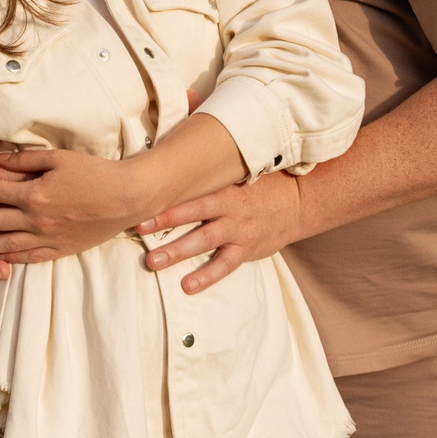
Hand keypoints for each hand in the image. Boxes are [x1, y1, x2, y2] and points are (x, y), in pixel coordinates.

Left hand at [0, 145, 149, 264]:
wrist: (126, 198)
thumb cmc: (95, 173)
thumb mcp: (59, 158)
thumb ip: (27, 161)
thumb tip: (0, 161)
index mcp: (34, 194)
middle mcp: (37, 220)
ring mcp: (48, 238)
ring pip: (7, 244)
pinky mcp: (61, 249)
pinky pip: (31, 257)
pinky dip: (12, 259)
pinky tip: (0, 258)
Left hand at [138, 170, 305, 292]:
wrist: (298, 202)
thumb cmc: (261, 183)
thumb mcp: (238, 170)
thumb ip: (210, 169)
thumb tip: (177, 150)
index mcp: (224, 185)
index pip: (192, 189)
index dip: (167, 194)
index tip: (140, 198)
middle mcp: (230, 207)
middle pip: (194, 213)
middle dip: (164, 222)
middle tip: (138, 228)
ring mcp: (238, 230)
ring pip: (204, 241)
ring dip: (178, 251)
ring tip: (153, 262)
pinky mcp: (247, 249)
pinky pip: (225, 265)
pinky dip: (207, 276)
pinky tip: (187, 286)